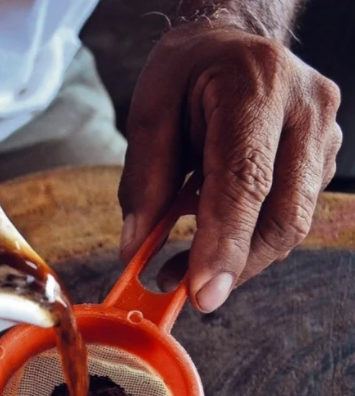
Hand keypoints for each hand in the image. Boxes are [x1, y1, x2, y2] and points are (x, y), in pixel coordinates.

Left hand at [118, 20, 341, 311]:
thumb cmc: (189, 69)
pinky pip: (291, 211)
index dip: (225, 244)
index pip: (246, 181)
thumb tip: (136, 247)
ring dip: (240, 257)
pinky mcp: (325, 154)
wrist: (233, 37)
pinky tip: (214, 237)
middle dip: (236, 264)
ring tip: (185, 268)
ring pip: (292, 222)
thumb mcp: (150, 109)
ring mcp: (324, 132)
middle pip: (282, 215)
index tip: (203, 292)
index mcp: (256, 88)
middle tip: (188, 293)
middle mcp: (305, 110)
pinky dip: (251, 236)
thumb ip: (143, 179)